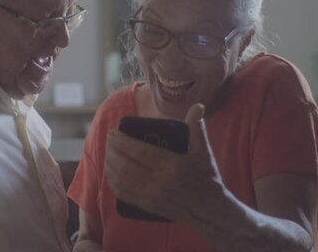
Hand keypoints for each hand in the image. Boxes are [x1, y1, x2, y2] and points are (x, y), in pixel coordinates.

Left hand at [105, 103, 225, 221]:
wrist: (209, 210)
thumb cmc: (206, 178)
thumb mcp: (203, 152)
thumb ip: (196, 128)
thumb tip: (198, 106)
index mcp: (173, 166)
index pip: (140, 151)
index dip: (123, 141)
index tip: (114, 132)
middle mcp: (160, 182)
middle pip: (126, 165)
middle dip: (113, 150)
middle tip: (109, 139)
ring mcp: (152, 196)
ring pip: (122, 179)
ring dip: (110, 164)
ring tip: (108, 151)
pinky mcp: (148, 206)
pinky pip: (124, 193)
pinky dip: (113, 181)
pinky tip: (110, 171)